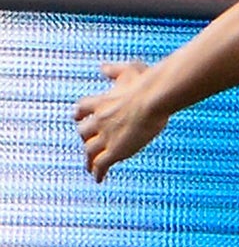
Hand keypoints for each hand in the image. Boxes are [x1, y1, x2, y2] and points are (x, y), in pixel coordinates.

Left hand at [74, 60, 164, 182]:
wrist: (152, 100)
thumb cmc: (145, 84)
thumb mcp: (129, 70)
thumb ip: (115, 69)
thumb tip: (103, 67)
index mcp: (100, 102)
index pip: (81, 110)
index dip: (80, 116)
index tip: (79, 119)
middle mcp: (98, 120)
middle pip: (83, 133)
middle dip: (85, 139)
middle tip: (89, 146)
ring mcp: (105, 136)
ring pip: (90, 151)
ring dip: (89, 159)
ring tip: (90, 167)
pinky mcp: (115, 150)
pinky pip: (101, 164)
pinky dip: (98, 172)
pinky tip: (99, 179)